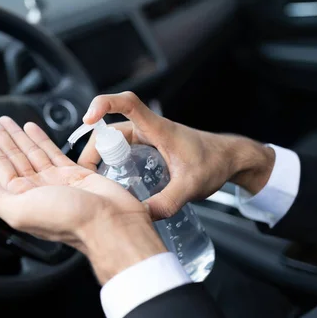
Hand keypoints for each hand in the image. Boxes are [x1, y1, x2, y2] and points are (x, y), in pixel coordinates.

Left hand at [0, 116, 166, 282]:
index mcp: (20, 198)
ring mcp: (55, 181)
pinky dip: (41, 139)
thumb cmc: (67, 220)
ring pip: (31, 152)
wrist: (110, 223)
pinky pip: (53, 152)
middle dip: (0, 138)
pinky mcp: (74, 174)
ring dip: (18, 136)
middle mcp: (36, 189)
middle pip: (13, 157)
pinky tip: (32, 128)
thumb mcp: (19, 210)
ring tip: (6, 121)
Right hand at [78, 92, 275, 219]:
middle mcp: (149, 129)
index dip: (104, 103)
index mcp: (158, 128)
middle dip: (93, 148)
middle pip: (110, 128)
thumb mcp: (192, 185)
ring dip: (100, 156)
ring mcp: (147, 139)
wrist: (230, 159)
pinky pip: (121, 150)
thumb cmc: (215, 162)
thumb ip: (169, 201)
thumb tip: (143, 215)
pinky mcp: (148, 149)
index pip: (128, 103)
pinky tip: (111, 181)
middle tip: (86, 174)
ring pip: (113, 141)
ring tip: (94, 180)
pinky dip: (111, 162)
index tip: (88, 118)